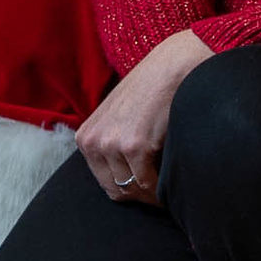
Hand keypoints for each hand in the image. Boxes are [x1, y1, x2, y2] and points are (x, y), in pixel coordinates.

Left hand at [77, 27, 211, 204]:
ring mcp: (112, 144)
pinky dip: (163, 188)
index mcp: (85, 137)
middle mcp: (93, 142)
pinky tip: (174, 178)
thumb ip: (112, 144)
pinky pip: (149, 184)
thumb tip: (127, 183)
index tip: (151, 187)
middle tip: (163, 190)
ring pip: (134, 190)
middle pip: (117, 190)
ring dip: (154, 192)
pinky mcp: (134, 146)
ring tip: (170, 183)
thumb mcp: (117, 117)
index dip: (131, 189)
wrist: (172, 66)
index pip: (105, 183)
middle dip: (142, 195)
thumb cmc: (150, 91)